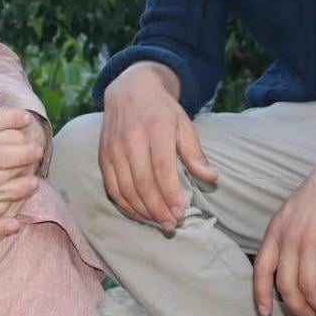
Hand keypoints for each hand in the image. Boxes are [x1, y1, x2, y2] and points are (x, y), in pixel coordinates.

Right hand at [99, 62, 216, 230]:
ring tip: (157, 222)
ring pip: (125, 188)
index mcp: (155, 129)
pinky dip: (124, 204)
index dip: (170, 194)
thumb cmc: (162, 110)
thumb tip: (211, 178)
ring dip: (141, 210)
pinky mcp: (103, 155)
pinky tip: (138, 212)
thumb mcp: (184, 124)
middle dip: (157, 209)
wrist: (130, 89)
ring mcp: (113, 147)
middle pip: (142, 183)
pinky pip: (111, 186)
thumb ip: (195, 152)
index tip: (180, 213)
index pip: (162, 168)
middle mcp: (131, 138)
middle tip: (170, 225)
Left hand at [252, 141, 315, 315]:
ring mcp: (310, 239)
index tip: (266, 312)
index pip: (261, 268)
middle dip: (297, 306)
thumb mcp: (294, 209)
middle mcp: (289, 236)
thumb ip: (288, 233)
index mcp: (276, 228)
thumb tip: (290, 262)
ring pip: (309, 286)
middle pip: (286, 284)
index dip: (261, 294)